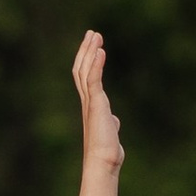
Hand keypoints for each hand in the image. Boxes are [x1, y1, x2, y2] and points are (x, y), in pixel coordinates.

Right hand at [71, 28, 124, 171]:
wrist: (104, 161)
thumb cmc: (106, 151)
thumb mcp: (109, 132)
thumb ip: (110, 122)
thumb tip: (114, 121)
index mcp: (90, 105)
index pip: (84, 77)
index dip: (87, 60)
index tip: (94, 46)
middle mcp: (87, 101)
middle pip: (81, 69)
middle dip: (86, 50)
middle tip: (92, 33)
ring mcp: (90, 102)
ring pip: (85, 71)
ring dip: (90, 52)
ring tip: (95, 35)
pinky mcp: (96, 104)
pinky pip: (94, 80)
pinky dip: (96, 64)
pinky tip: (101, 51)